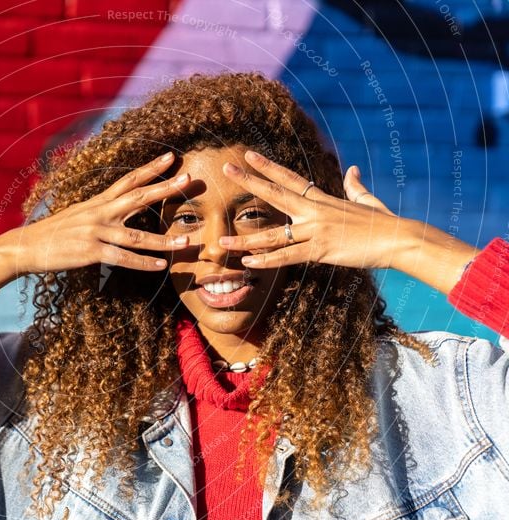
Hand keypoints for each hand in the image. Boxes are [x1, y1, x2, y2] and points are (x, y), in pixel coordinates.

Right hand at [0, 152, 192, 291]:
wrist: (25, 246)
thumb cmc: (53, 233)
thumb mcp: (77, 215)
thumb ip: (99, 211)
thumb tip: (117, 209)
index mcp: (97, 202)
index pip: (128, 180)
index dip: (150, 168)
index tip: (171, 157)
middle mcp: (99, 212)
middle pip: (138, 197)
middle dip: (165, 188)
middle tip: (190, 179)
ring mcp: (95, 232)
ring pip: (137, 236)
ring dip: (163, 240)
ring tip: (185, 242)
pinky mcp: (90, 252)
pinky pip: (123, 258)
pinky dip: (143, 263)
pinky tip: (161, 266)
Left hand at [219, 150, 478, 294]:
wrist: (399, 239)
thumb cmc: (385, 223)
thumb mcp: (368, 201)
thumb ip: (355, 187)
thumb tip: (353, 170)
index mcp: (323, 200)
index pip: (289, 178)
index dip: (268, 166)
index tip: (248, 155)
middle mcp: (314, 211)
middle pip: (275, 193)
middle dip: (249, 181)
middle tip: (227, 168)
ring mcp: (316, 230)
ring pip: (273, 235)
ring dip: (245, 240)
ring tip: (222, 242)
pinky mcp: (321, 250)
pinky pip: (288, 257)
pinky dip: (267, 261)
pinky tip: (249, 263)